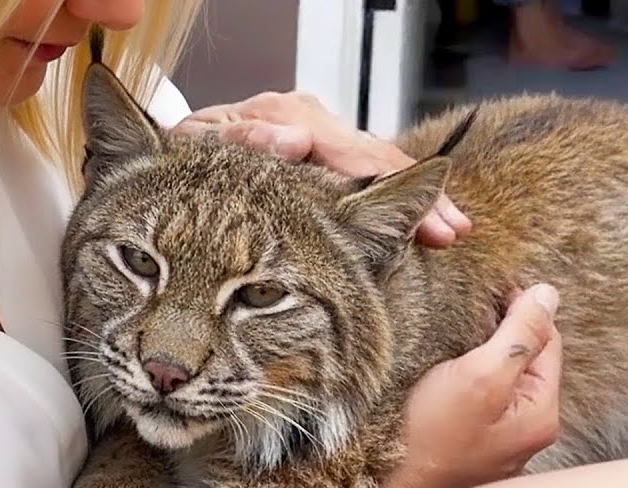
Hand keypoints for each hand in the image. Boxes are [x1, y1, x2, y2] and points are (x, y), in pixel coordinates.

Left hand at [171, 91, 470, 246]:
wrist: (176, 158)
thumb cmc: (183, 161)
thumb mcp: (194, 150)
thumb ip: (238, 142)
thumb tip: (295, 142)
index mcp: (277, 116)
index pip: (343, 148)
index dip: (379, 178)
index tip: (409, 207)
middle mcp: (304, 120)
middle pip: (371, 154)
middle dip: (416, 193)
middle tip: (449, 230)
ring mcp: (317, 136)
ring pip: (377, 164)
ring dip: (419, 198)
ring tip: (450, 231)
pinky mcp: (323, 157)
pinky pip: (369, 175)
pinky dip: (401, 197)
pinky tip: (430, 220)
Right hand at [360, 284, 562, 487]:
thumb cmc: (428, 438)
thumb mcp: (479, 374)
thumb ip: (519, 334)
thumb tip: (550, 294)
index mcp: (541, 414)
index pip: (548, 342)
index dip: (522, 308)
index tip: (489, 287)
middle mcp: (525, 433)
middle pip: (523, 362)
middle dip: (500, 332)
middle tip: (465, 308)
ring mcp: (495, 445)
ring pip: (497, 382)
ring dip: (478, 356)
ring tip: (449, 338)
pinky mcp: (464, 449)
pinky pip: (474, 402)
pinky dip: (461, 381)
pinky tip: (437, 377)